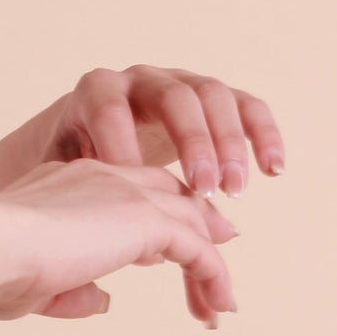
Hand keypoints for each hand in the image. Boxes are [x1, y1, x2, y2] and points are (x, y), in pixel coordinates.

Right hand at [0, 156, 241, 329]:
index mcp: (72, 181)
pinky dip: (213, 275)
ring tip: (220, 303)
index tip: (172, 248)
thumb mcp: (35, 279)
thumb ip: (74, 286)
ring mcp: (127, 194)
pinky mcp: (145, 219)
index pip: (130, 190)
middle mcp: (104, 177)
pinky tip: (218, 304)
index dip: (154, 217)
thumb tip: (105, 302)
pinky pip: (198, 248)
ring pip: (191, 221)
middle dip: (199, 228)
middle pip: (170, 196)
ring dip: (210, 263)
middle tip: (216, 261)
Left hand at [34, 64, 284, 196]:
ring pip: (213, 97)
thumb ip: (81, 199)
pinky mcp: (211, 98)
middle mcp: (140, 79)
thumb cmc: (72, 163)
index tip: (137, 199)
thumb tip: (131, 256)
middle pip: (173, 98)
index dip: (126, 150)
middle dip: (193, 143)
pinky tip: (274, 170)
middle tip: (205, 191)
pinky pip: (245, 105)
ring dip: (229, 143)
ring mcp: (180, 83)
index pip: (112, 112)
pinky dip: (263, 133)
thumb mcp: (62, 174)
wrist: (84, 133)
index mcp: (96, 92)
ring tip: (235, 191)